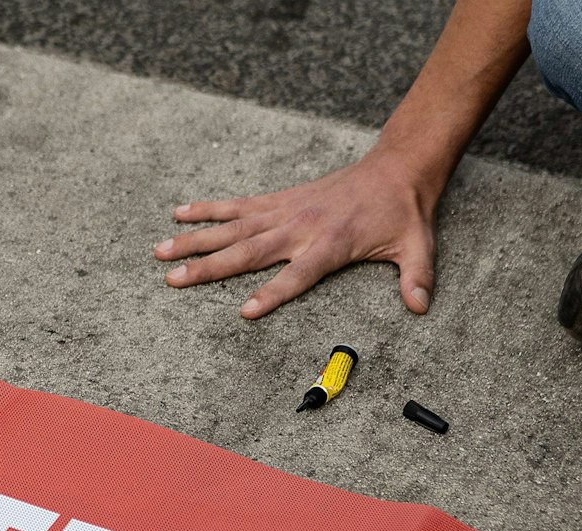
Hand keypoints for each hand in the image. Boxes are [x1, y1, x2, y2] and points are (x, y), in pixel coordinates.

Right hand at [156, 153, 439, 319]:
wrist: (396, 167)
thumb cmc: (403, 212)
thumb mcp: (417, 246)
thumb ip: (416, 277)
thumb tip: (421, 306)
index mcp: (330, 244)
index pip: (297, 275)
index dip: (273, 293)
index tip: (245, 312)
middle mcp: (300, 228)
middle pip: (248, 252)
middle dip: (209, 267)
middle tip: (173, 279)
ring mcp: (285, 211)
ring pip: (232, 229)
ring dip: (195, 240)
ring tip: (161, 251)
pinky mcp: (279, 200)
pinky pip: (237, 206)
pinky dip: (208, 209)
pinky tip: (179, 213)